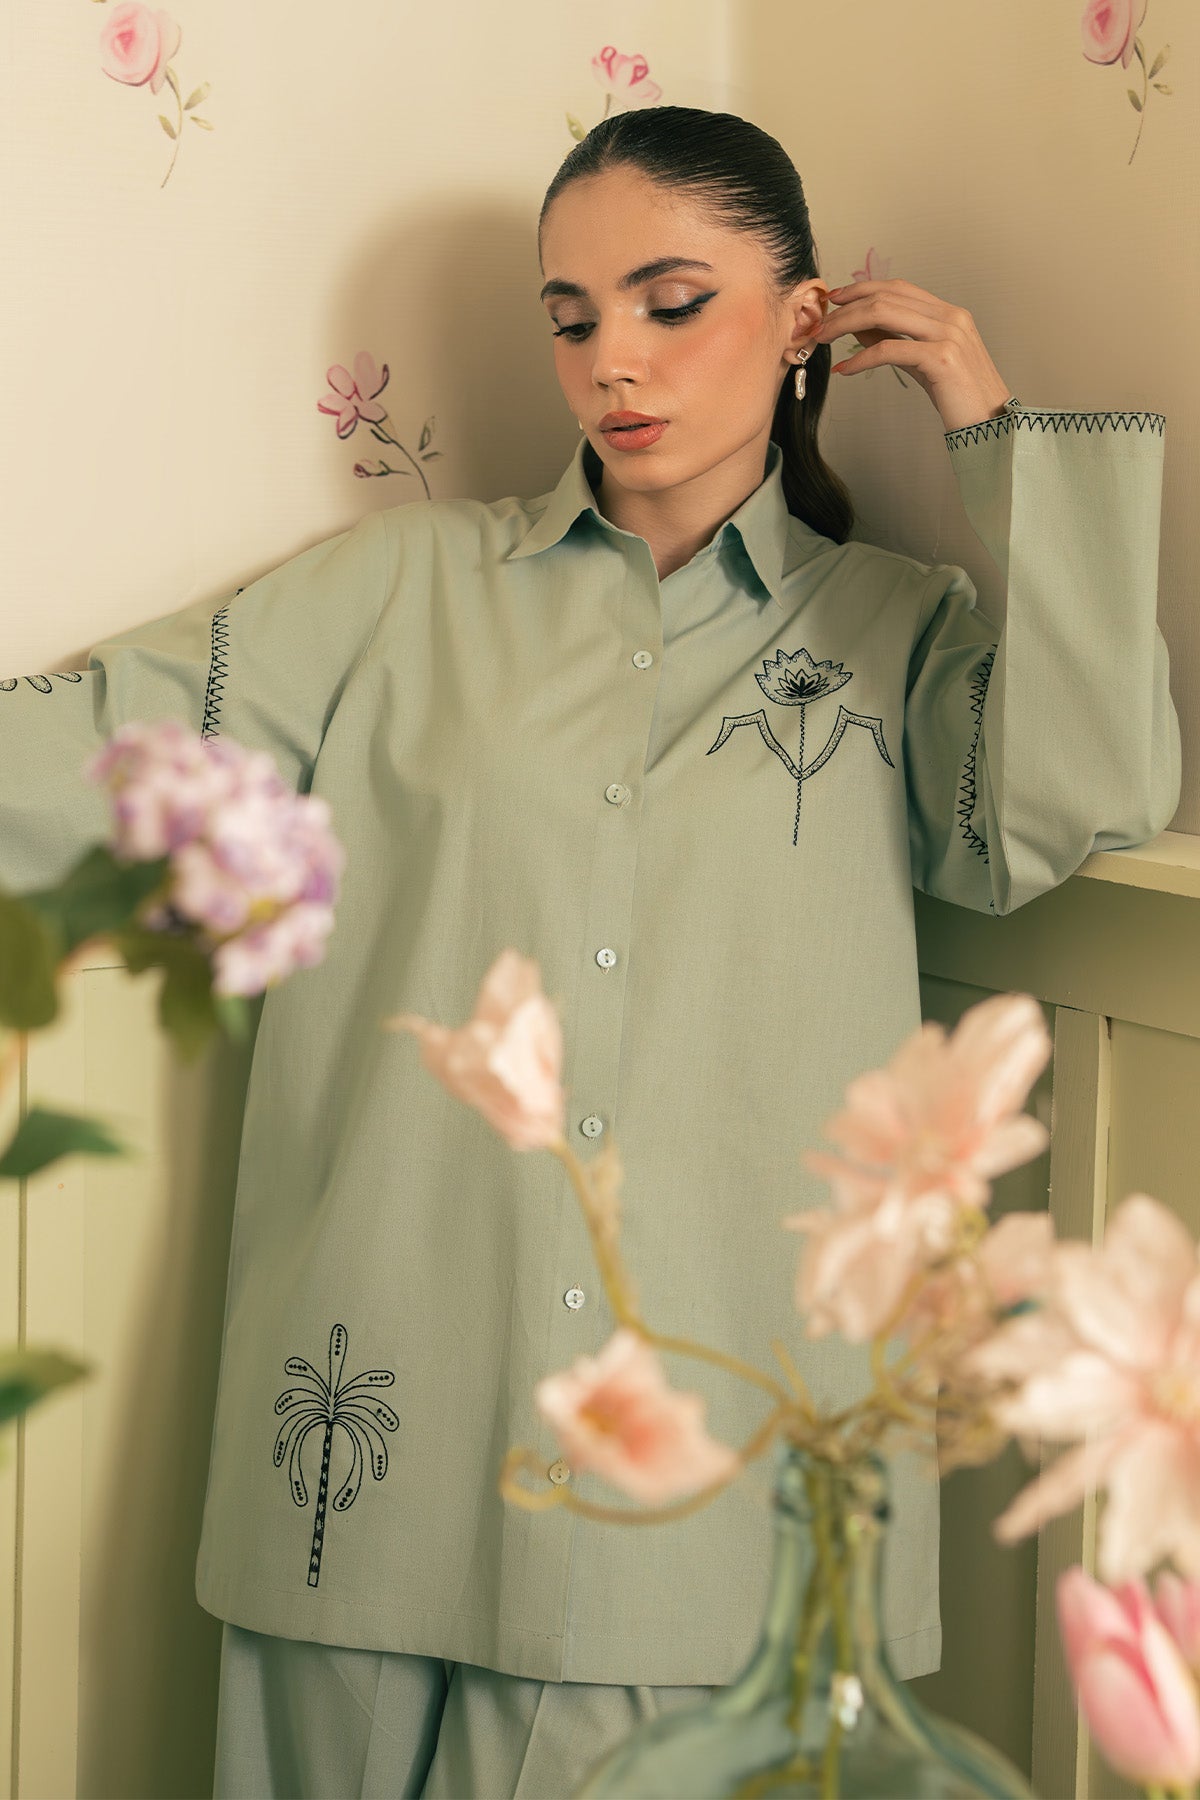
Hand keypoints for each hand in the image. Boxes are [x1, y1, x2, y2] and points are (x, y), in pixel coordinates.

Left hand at [813, 278, 1012, 433]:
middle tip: (820, 323)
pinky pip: (889, 350)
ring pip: (884, 313)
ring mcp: (949, 335)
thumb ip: (895, 339)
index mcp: (949, 313)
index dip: (863, 288)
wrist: (991, 425)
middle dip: (846, 307)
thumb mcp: (922, 362)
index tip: (835, 297)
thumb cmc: (958, 397)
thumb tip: (858, 325)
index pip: (899, 287)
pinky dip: (860, 358)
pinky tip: (844, 369)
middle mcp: (951, 317)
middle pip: (887, 296)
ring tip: (823, 338)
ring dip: (846, 324)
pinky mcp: (942, 359)